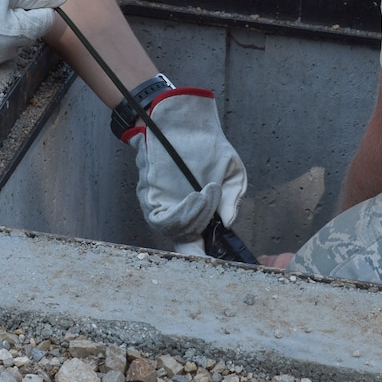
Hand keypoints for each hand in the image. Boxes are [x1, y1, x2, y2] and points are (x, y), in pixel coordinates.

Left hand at [128, 88, 247, 247]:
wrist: (186, 120)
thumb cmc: (208, 147)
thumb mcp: (231, 172)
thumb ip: (233, 198)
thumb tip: (228, 222)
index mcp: (195, 213)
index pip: (194, 246)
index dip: (202, 258)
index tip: (215, 262)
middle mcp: (176, 213)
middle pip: (184, 243)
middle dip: (204, 229)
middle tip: (216, 201)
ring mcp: (160, 206)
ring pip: (174, 232)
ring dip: (194, 218)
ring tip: (207, 194)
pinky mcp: (148, 196)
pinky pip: (161, 218)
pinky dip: (181, 213)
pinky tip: (196, 196)